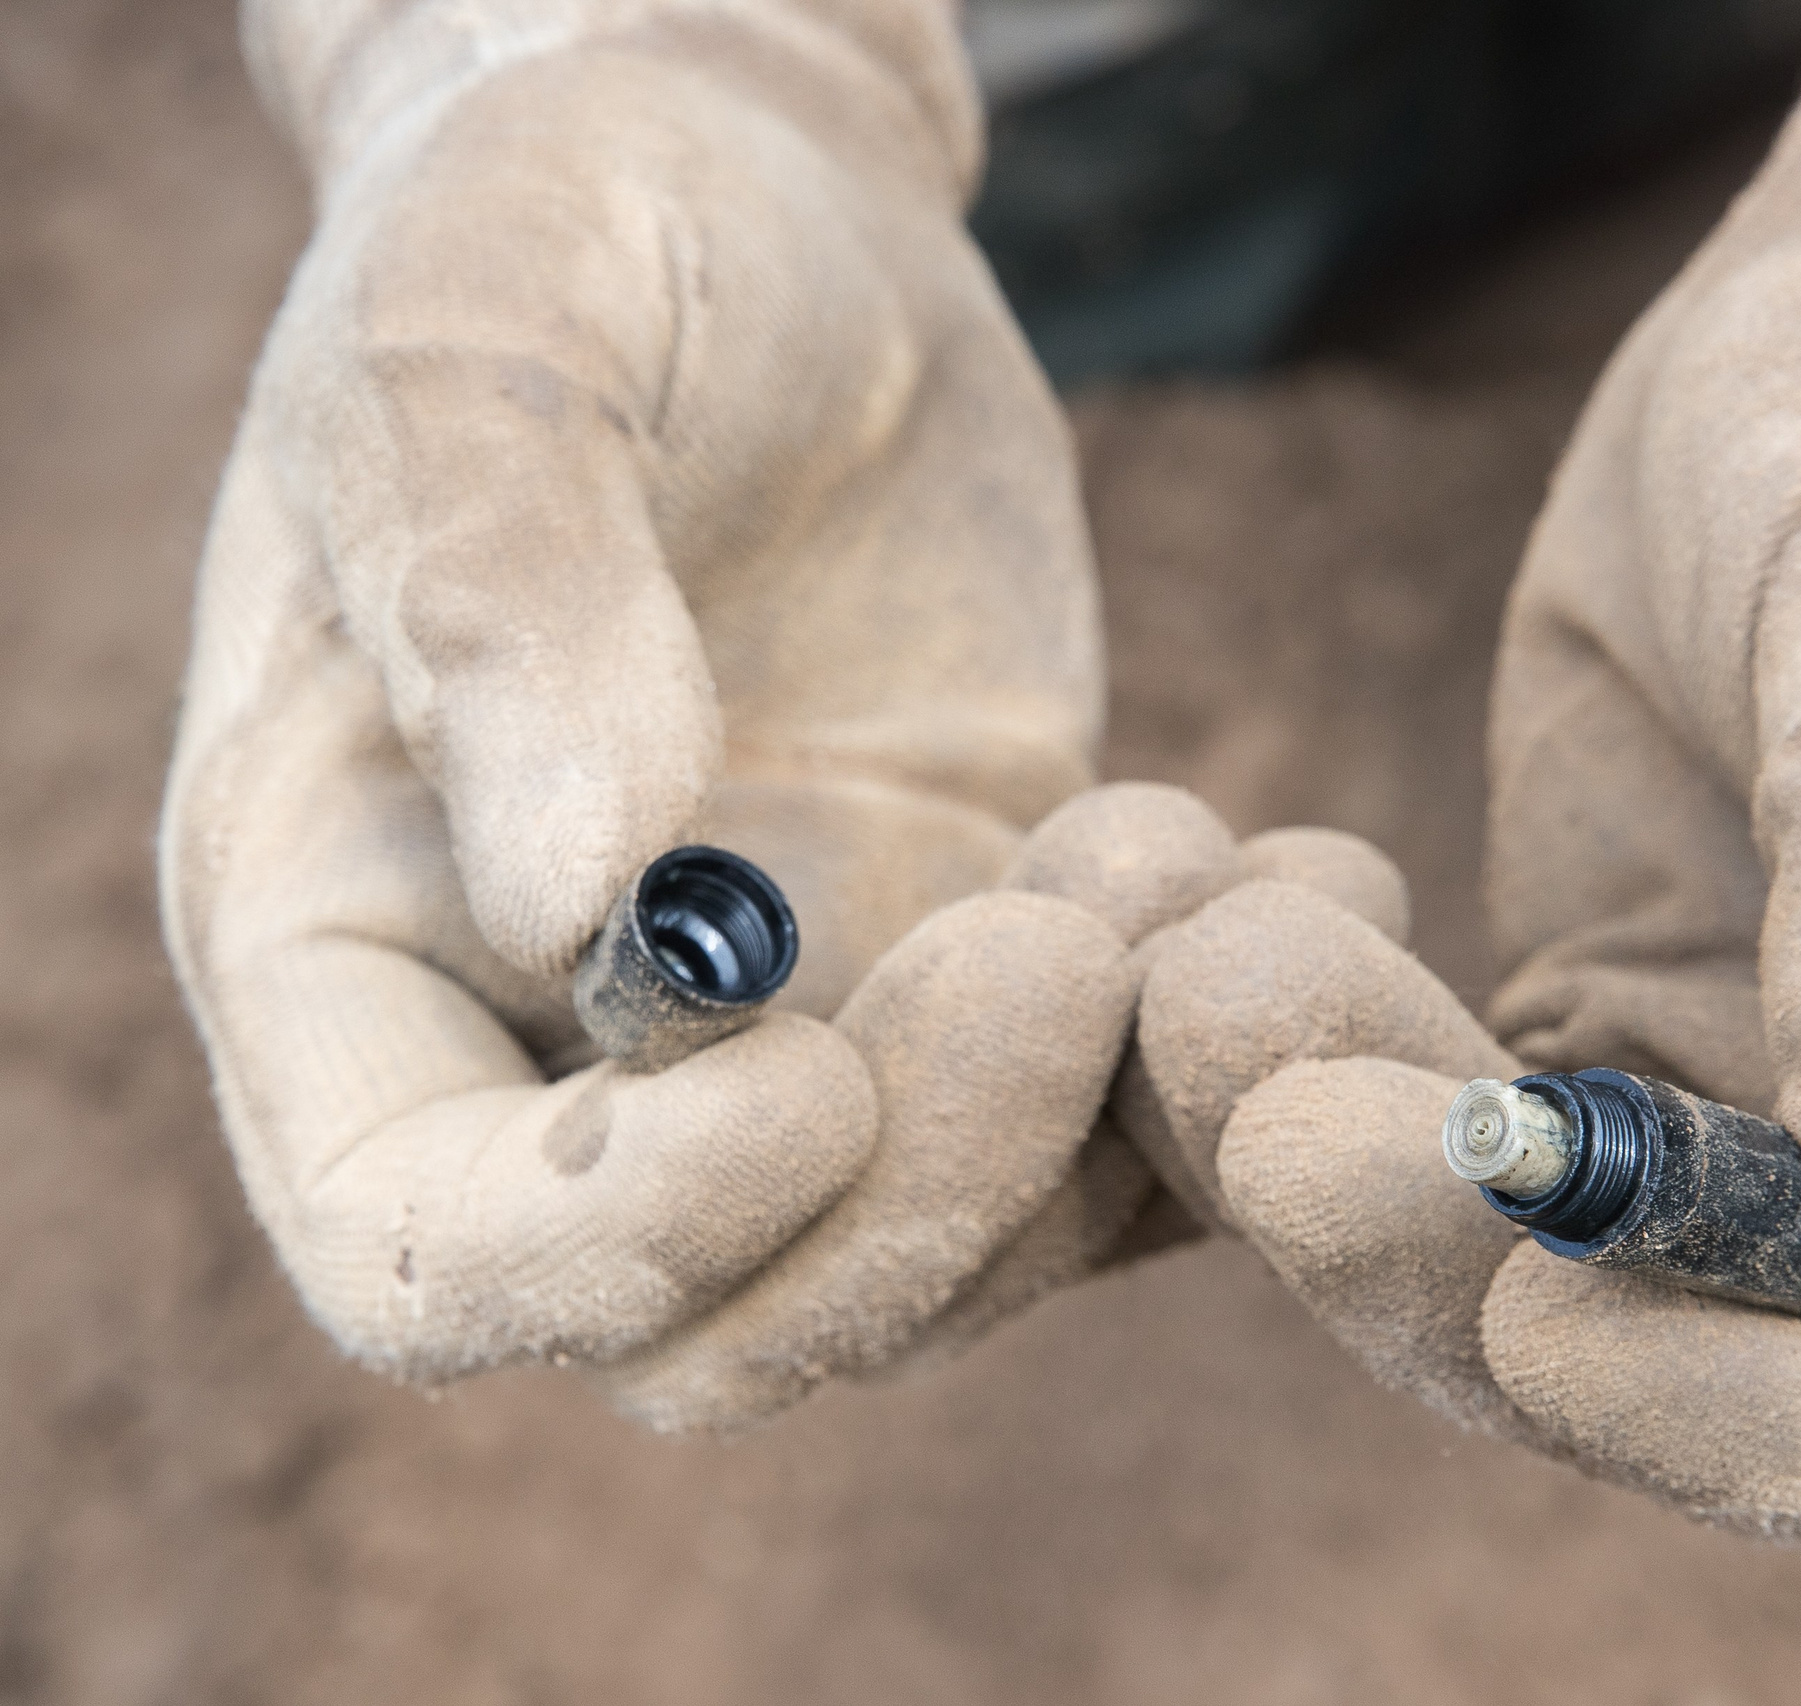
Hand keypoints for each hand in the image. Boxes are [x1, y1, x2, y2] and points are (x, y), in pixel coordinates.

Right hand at [163, 0, 1119, 1419]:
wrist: (768, 203)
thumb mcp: (501, 332)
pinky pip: (1117, 1140)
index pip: (424, 1254)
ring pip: (958, 1259)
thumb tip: (576, 906)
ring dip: (1109, 1116)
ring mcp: (789, 1023)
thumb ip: (507, 594)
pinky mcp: (979, 973)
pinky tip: (1312, 875)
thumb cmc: (580, 226)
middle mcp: (556, 1037)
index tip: (817, 1072)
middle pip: (723, 1323)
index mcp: (347, 927)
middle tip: (1069, 936)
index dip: (614, 1241)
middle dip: (927, 1194)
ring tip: (1187, 846)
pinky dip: (1229, 1067)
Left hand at [1150, 0, 1800, 1549]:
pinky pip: (1446, 1143)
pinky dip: (1314, 1072)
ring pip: (1550, 1281)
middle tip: (1275, 1128)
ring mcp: (1790, 1122)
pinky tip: (1212, 923)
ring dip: (1352, 1177)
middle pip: (1746, 1380)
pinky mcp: (1620, 1040)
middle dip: (1482, 1288)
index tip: (1554, 1317)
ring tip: (1208, 960)